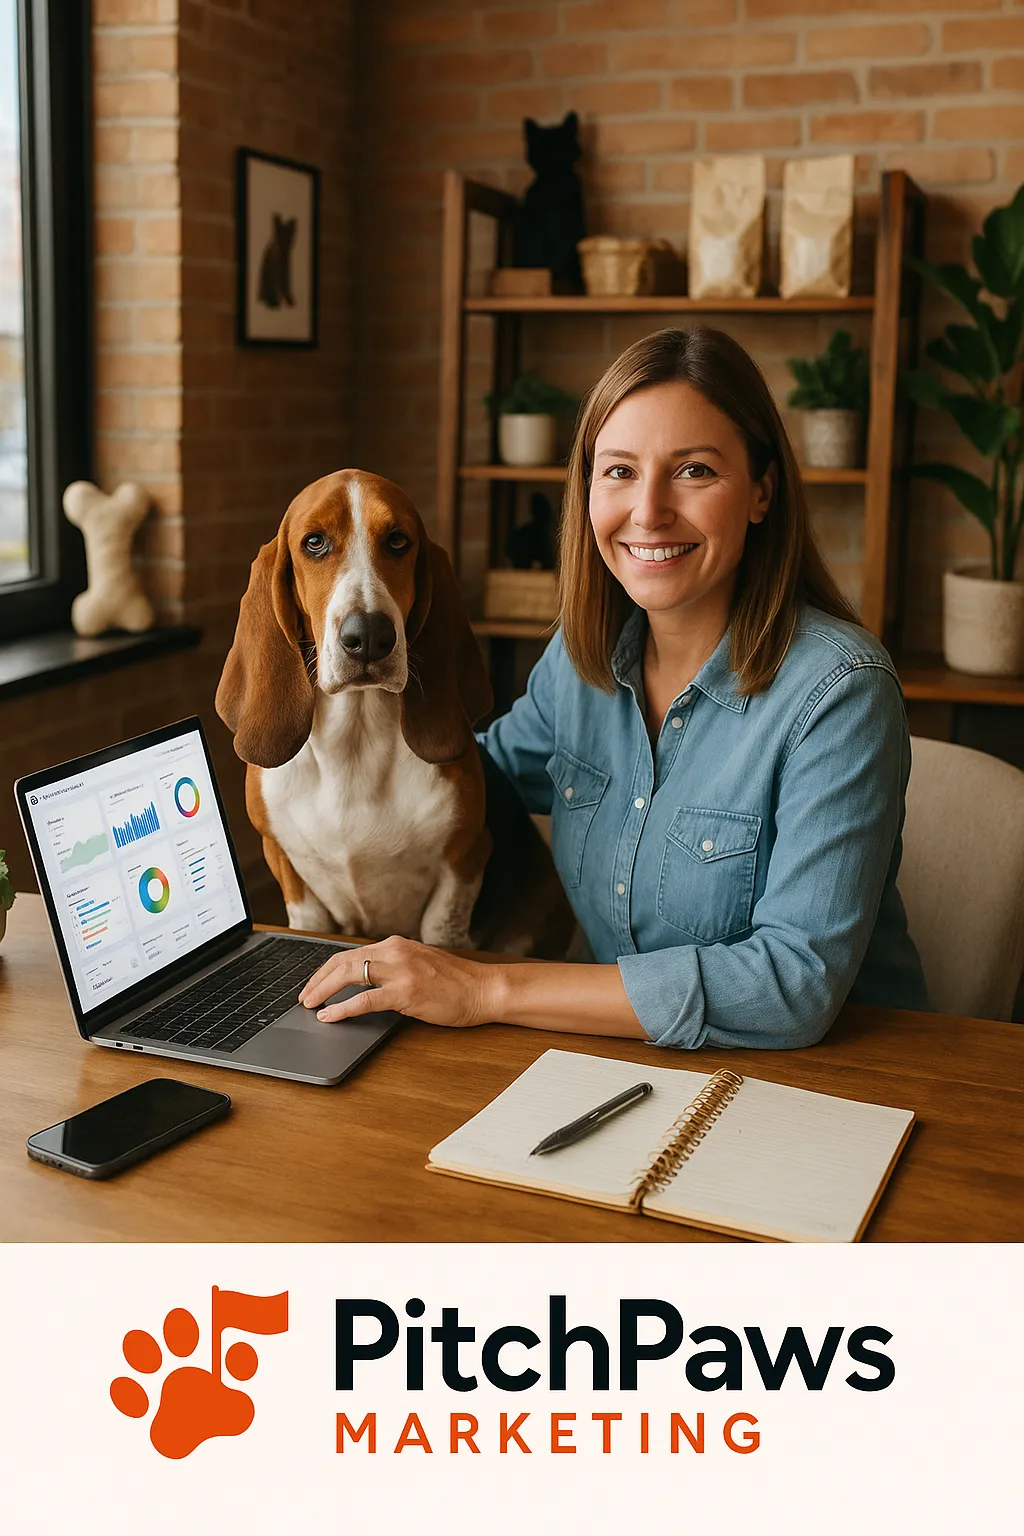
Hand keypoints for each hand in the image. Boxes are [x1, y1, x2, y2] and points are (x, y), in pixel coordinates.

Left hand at [297, 935, 495, 1028]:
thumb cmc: (457, 982)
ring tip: (310, 1005)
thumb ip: (394, 968)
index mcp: (396, 945)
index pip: (350, 953)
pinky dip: (343, 1007)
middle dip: (318, 980)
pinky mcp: (406, 992)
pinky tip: (330, 1015)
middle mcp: (395, 952)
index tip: (314, 983)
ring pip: (349, 975)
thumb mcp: (420, 965)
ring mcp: (400, 971)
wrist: (483, 989)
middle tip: (304, 997)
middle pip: (343, 961)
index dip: (327, 970)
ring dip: (323, 990)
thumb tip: (367, 981)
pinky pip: (365, 999)